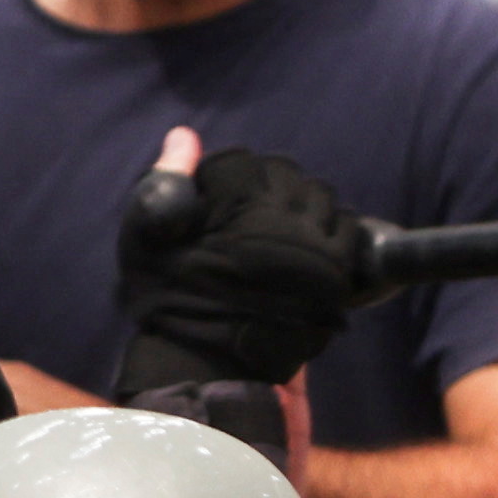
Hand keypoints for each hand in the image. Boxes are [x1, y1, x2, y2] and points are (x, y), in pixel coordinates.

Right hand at [111, 131, 377, 392]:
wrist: (208, 363)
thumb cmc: (170, 300)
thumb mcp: (148, 237)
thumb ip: (167, 178)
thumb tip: (185, 133)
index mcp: (235, 199)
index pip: (239, 163)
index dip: (223, 184)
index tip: (214, 212)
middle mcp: (280, 214)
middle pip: (283, 172)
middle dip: (265, 191)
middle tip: (246, 226)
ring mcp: (313, 241)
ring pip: (318, 195)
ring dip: (301, 208)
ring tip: (277, 238)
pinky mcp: (337, 269)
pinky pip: (348, 228)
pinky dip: (332, 232)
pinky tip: (307, 250)